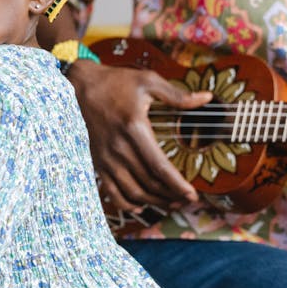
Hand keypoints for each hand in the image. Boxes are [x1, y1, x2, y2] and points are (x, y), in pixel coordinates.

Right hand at [66, 59, 211, 211]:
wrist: (79, 85)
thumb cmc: (116, 81)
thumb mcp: (148, 81)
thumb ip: (178, 95)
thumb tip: (207, 98)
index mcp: (134, 127)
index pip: (160, 166)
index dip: (178, 185)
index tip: (193, 195)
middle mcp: (119, 147)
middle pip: (149, 183)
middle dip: (171, 196)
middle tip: (187, 201)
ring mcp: (106, 157)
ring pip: (133, 192)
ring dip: (153, 202)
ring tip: (170, 203)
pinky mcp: (97, 161)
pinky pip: (112, 192)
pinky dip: (127, 204)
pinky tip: (141, 205)